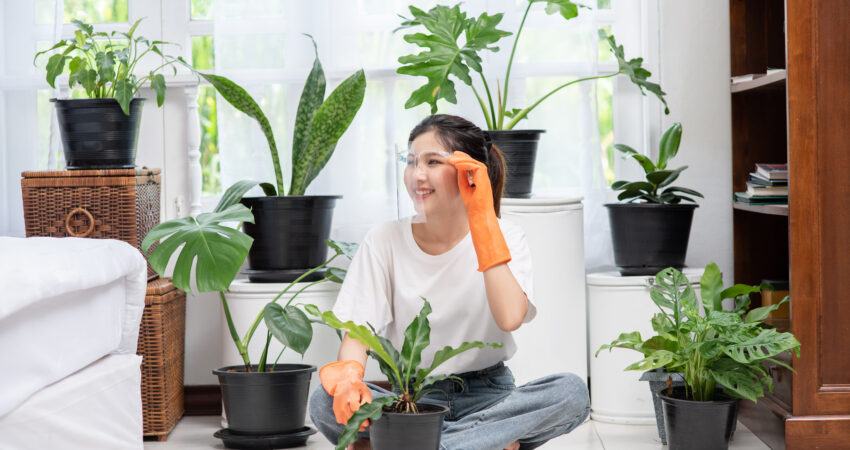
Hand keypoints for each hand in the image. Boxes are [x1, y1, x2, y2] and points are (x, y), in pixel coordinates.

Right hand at [319, 360, 372, 429]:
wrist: (344, 381)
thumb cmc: (357, 387)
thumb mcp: (365, 391)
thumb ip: (367, 402)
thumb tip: (368, 414)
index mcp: (351, 393)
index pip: (355, 409)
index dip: (362, 417)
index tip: (368, 422)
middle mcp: (342, 400)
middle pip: (350, 417)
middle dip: (358, 423)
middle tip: (365, 426)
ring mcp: (338, 405)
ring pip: (345, 420)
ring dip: (353, 425)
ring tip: (360, 426)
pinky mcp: (335, 409)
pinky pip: (341, 420)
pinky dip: (347, 423)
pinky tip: (353, 422)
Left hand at [448, 151, 510, 271]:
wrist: (479, 216)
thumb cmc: (474, 207)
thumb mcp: (464, 189)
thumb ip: (462, 178)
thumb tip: (457, 168)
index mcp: (479, 180)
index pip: (471, 166)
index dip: (462, 160)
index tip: (452, 158)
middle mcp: (483, 178)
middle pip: (473, 162)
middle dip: (462, 157)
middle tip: (452, 154)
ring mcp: (484, 179)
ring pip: (474, 163)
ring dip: (462, 159)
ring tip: (452, 158)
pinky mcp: (484, 180)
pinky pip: (476, 167)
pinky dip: (466, 164)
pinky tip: (457, 164)